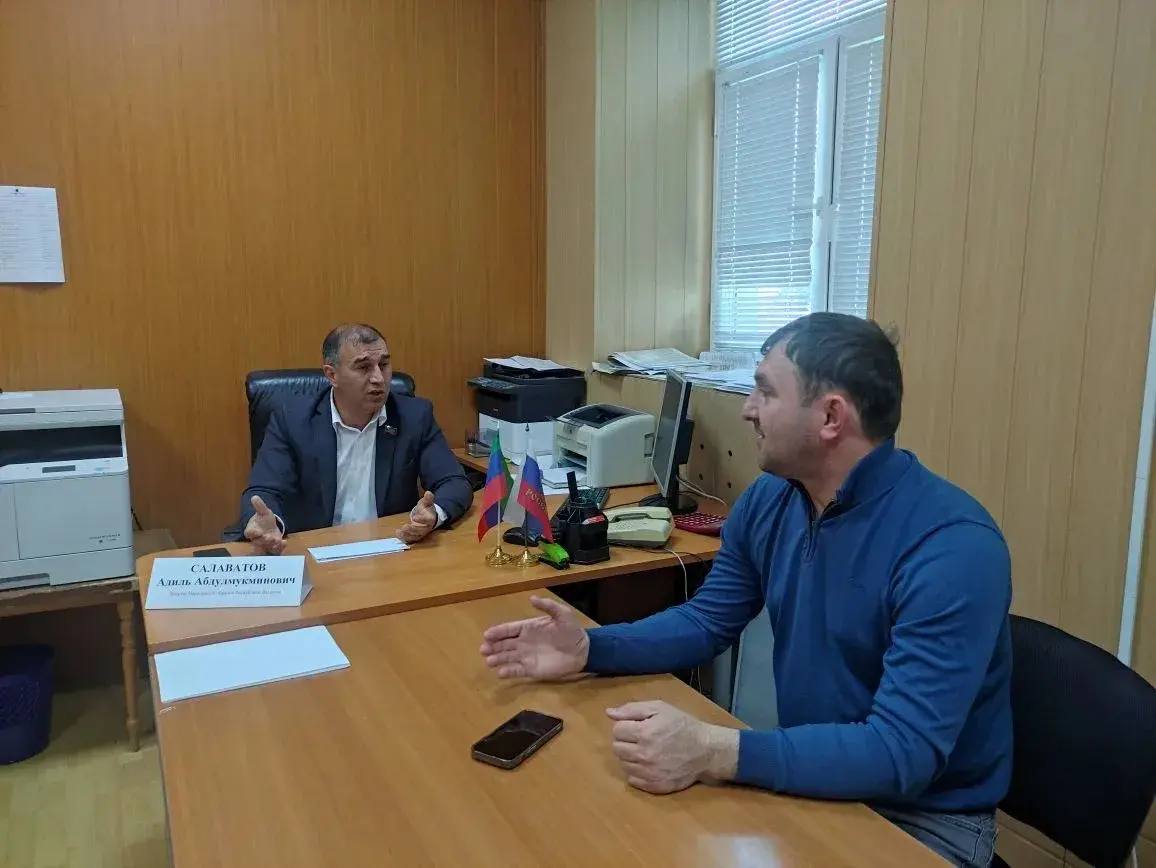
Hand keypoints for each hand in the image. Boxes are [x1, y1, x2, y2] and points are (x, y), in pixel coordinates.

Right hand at [244, 495, 284, 554]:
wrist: (269, 526)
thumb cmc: (264, 520)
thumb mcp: (263, 511)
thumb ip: (259, 506)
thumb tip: (254, 497)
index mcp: (252, 530)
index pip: (249, 533)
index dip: (253, 532)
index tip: (258, 531)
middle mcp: (257, 539)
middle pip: (258, 542)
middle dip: (264, 540)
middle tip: (270, 538)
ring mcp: (265, 544)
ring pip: (267, 547)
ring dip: (272, 545)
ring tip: (278, 541)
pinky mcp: (273, 547)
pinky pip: (275, 550)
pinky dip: (280, 547)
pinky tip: (284, 542)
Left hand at [396, 491, 437, 543]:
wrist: (428, 517)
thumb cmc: (426, 509)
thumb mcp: (427, 502)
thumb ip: (428, 498)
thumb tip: (428, 493)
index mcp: (431, 519)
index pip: (428, 520)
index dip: (422, 519)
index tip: (415, 517)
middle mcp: (427, 528)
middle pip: (421, 530)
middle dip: (413, 529)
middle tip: (405, 526)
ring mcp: (421, 533)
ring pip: (416, 536)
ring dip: (407, 535)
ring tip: (399, 532)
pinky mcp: (416, 536)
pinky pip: (411, 539)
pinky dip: (404, 538)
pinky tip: (398, 534)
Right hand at [479, 595, 589, 679]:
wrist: (582, 650)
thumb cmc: (571, 631)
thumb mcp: (562, 614)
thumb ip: (548, 606)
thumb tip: (532, 598)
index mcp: (528, 628)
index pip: (509, 629)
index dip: (498, 632)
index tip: (487, 634)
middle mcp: (523, 642)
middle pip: (504, 644)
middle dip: (493, 646)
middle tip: (483, 649)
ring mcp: (526, 656)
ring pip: (507, 657)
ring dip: (497, 659)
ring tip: (489, 661)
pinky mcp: (532, 669)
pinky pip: (517, 671)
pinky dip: (508, 672)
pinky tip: (500, 673)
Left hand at [607, 700, 738, 794]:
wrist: (705, 751)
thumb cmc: (682, 726)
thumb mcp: (660, 708)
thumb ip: (632, 709)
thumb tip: (609, 713)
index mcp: (644, 733)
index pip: (617, 730)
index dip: (626, 726)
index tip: (637, 726)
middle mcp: (643, 755)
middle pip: (616, 748)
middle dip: (626, 741)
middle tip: (641, 738)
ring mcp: (648, 773)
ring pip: (623, 764)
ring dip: (630, 756)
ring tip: (646, 750)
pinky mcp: (654, 786)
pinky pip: (632, 780)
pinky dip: (636, 772)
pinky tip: (649, 764)